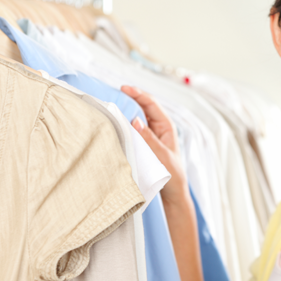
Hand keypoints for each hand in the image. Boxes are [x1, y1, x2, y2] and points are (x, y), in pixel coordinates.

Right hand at [121, 85, 189, 204]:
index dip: (138, 94)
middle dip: (128, 99)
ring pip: (135, 117)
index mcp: (166, 126)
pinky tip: (113, 123)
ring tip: (109, 106)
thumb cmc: (171, 174)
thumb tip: (135, 119)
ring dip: (124, 112)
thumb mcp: (162, 156)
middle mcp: (157, 127)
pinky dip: (122, 125)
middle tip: (111, 94)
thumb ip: (149, 139)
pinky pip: (131, 130)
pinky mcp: (142, 143)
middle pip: (141, 107)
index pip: (151, 104)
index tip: (124, 88)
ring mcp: (149, 134)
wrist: (172, 192)